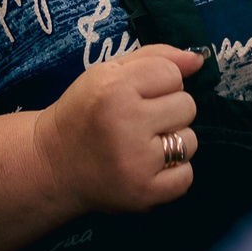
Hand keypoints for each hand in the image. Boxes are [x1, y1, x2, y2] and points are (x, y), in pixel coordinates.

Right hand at [32, 46, 202, 214]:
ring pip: (190, 142)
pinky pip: (186, 177)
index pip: (172, 74)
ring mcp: (136, 162)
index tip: (138, 95)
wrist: (52, 165)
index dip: (159, 83)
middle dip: (168, 111)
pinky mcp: (144, 193)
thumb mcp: (108, 73)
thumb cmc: (84, 112)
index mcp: (114, 88)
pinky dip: (173, 173)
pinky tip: (148, 167)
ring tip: (143, 145)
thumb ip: (154, 57)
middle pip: (187, 106)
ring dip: (173, 142)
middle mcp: (126, 124)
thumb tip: (199, 59)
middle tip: (139, 121)